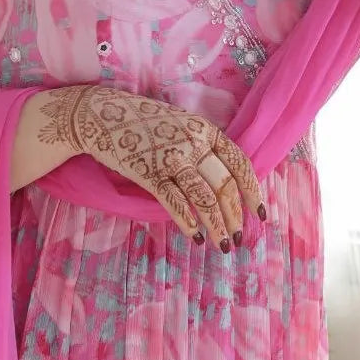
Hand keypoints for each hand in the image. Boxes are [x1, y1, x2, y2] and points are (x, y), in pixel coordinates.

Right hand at [39, 85, 265, 252]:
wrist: (102, 114)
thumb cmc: (143, 122)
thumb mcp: (181, 125)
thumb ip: (202, 147)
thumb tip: (224, 182)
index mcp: (205, 130)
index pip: (240, 163)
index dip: (252, 190)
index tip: (258, 213)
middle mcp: (193, 143)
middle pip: (225, 185)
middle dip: (235, 216)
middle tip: (237, 238)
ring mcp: (171, 158)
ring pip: (205, 198)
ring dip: (217, 225)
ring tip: (221, 245)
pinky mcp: (148, 172)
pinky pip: (174, 202)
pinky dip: (188, 222)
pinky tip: (196, 237)